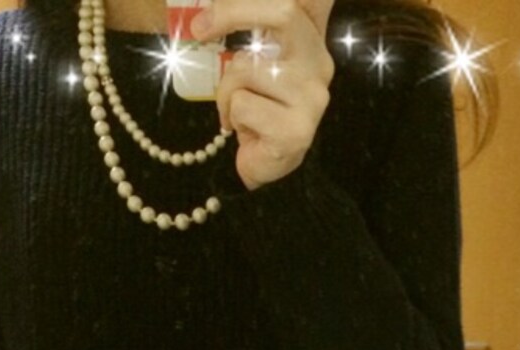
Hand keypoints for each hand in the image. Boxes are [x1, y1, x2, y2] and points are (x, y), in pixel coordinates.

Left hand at [193, 0, 335, 190]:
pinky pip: (242, 104)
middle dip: (234, 13)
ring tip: (235, 108)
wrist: (268, 164)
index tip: (210, 10)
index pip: (295, 3)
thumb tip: (204, 9)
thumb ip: (249, 31)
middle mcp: (320, 65)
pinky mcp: (297, 130)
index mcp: (312, 43)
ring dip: (226, 90)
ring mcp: (312, 98)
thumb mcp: (254, 61)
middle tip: (200, 29)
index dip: (250, 1)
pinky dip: (231, 115)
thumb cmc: (259, 110)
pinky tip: (244, 128)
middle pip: (283, 14)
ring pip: (247, 67)